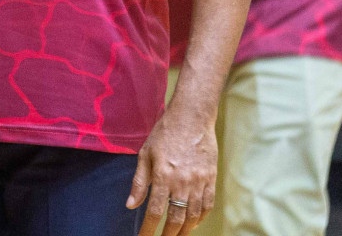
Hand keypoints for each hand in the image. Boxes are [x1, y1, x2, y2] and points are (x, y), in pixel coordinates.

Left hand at [128, 106, 217, 235]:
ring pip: (193, 215)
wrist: (192, 117)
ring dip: (185, 230)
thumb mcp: (145, 154)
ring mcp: (199, 181)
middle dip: (168, 234)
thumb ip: (139, 182)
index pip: (155, 211)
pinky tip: (194, 223)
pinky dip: (201, 217)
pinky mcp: (211, 178)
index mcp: (163, 175)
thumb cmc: (165, 133)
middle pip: (176, 218)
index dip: (149, 229)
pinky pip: (208, 204)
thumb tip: (130, 204)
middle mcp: (182, 181)